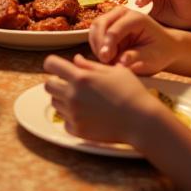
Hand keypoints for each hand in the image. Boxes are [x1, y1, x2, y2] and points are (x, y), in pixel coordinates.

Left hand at [43, 53, 160, 147]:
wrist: (142, 121)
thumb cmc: (131, 92)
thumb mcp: (114, 71)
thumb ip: (91, 65)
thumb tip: (76, 60)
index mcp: (80, 77)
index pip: (51, 64)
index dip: (53, 64)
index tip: (59, 67)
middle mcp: (72, 95)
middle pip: (48, 85)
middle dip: (56, 82)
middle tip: (71, 85)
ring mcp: (74, 114)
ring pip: (54, 103)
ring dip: (63, 99)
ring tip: (82, 100)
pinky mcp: (78, 130)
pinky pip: (64, 121)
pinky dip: (71, 118)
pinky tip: (86, 115)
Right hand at [88, 7, 179, 74]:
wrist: (163, 47)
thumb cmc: (160, 52)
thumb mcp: (152, 59)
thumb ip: (136, 59)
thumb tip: (121, 61)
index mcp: (137, 18)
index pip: (115, 29)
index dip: (107, 45)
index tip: (106, 60)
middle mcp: (123, 13)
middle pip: (100, 23)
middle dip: (99, 43)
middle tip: (104, 61)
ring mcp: (114, 16)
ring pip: (95, 27)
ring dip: (96, 44)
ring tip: (105, 60)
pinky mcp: (108, 23)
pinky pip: (95, 32)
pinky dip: (96, 45)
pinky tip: (105, 57)